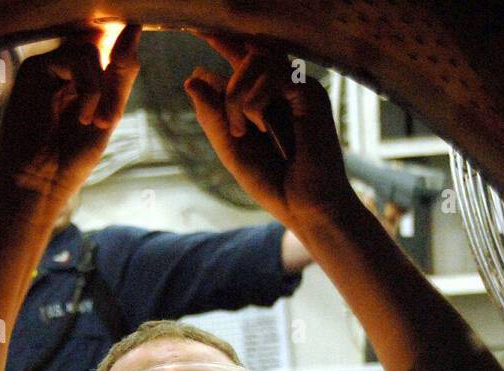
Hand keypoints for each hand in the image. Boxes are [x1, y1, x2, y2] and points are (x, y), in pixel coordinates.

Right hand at [0, 23, 141, 207]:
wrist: (37, 184)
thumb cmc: (68, 160)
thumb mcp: (107, 115)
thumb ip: (120, 75)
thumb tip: (134, 28)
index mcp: (77, 83)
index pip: (105, 52)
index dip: (120, 56)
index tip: (124, 77)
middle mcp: (60, 71)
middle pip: (99, 46)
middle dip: (111, 83)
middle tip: (106, 120)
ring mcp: (46, 69)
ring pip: (90, 49)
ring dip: (101, 88)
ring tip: (94, 122)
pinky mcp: (34, 69)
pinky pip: (76, 58)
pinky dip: (89, 88)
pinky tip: (82, 117)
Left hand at [184, 32, 354, 225]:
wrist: (306, 209)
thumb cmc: (274, 184)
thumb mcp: (232, 148)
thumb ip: (214, 115)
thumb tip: (192, 77)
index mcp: (270, 99)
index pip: (245, 58)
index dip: (225, 41)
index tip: (200, 28)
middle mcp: (286, 88)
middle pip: (247, 54)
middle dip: (228, 88)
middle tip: (235, 128)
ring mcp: (300, 88)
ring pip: (255, 59)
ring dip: (236, 96)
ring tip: (243, 131)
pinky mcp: (311, 93)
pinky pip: (271, 73)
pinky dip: (253, 100)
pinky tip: (259, 127)